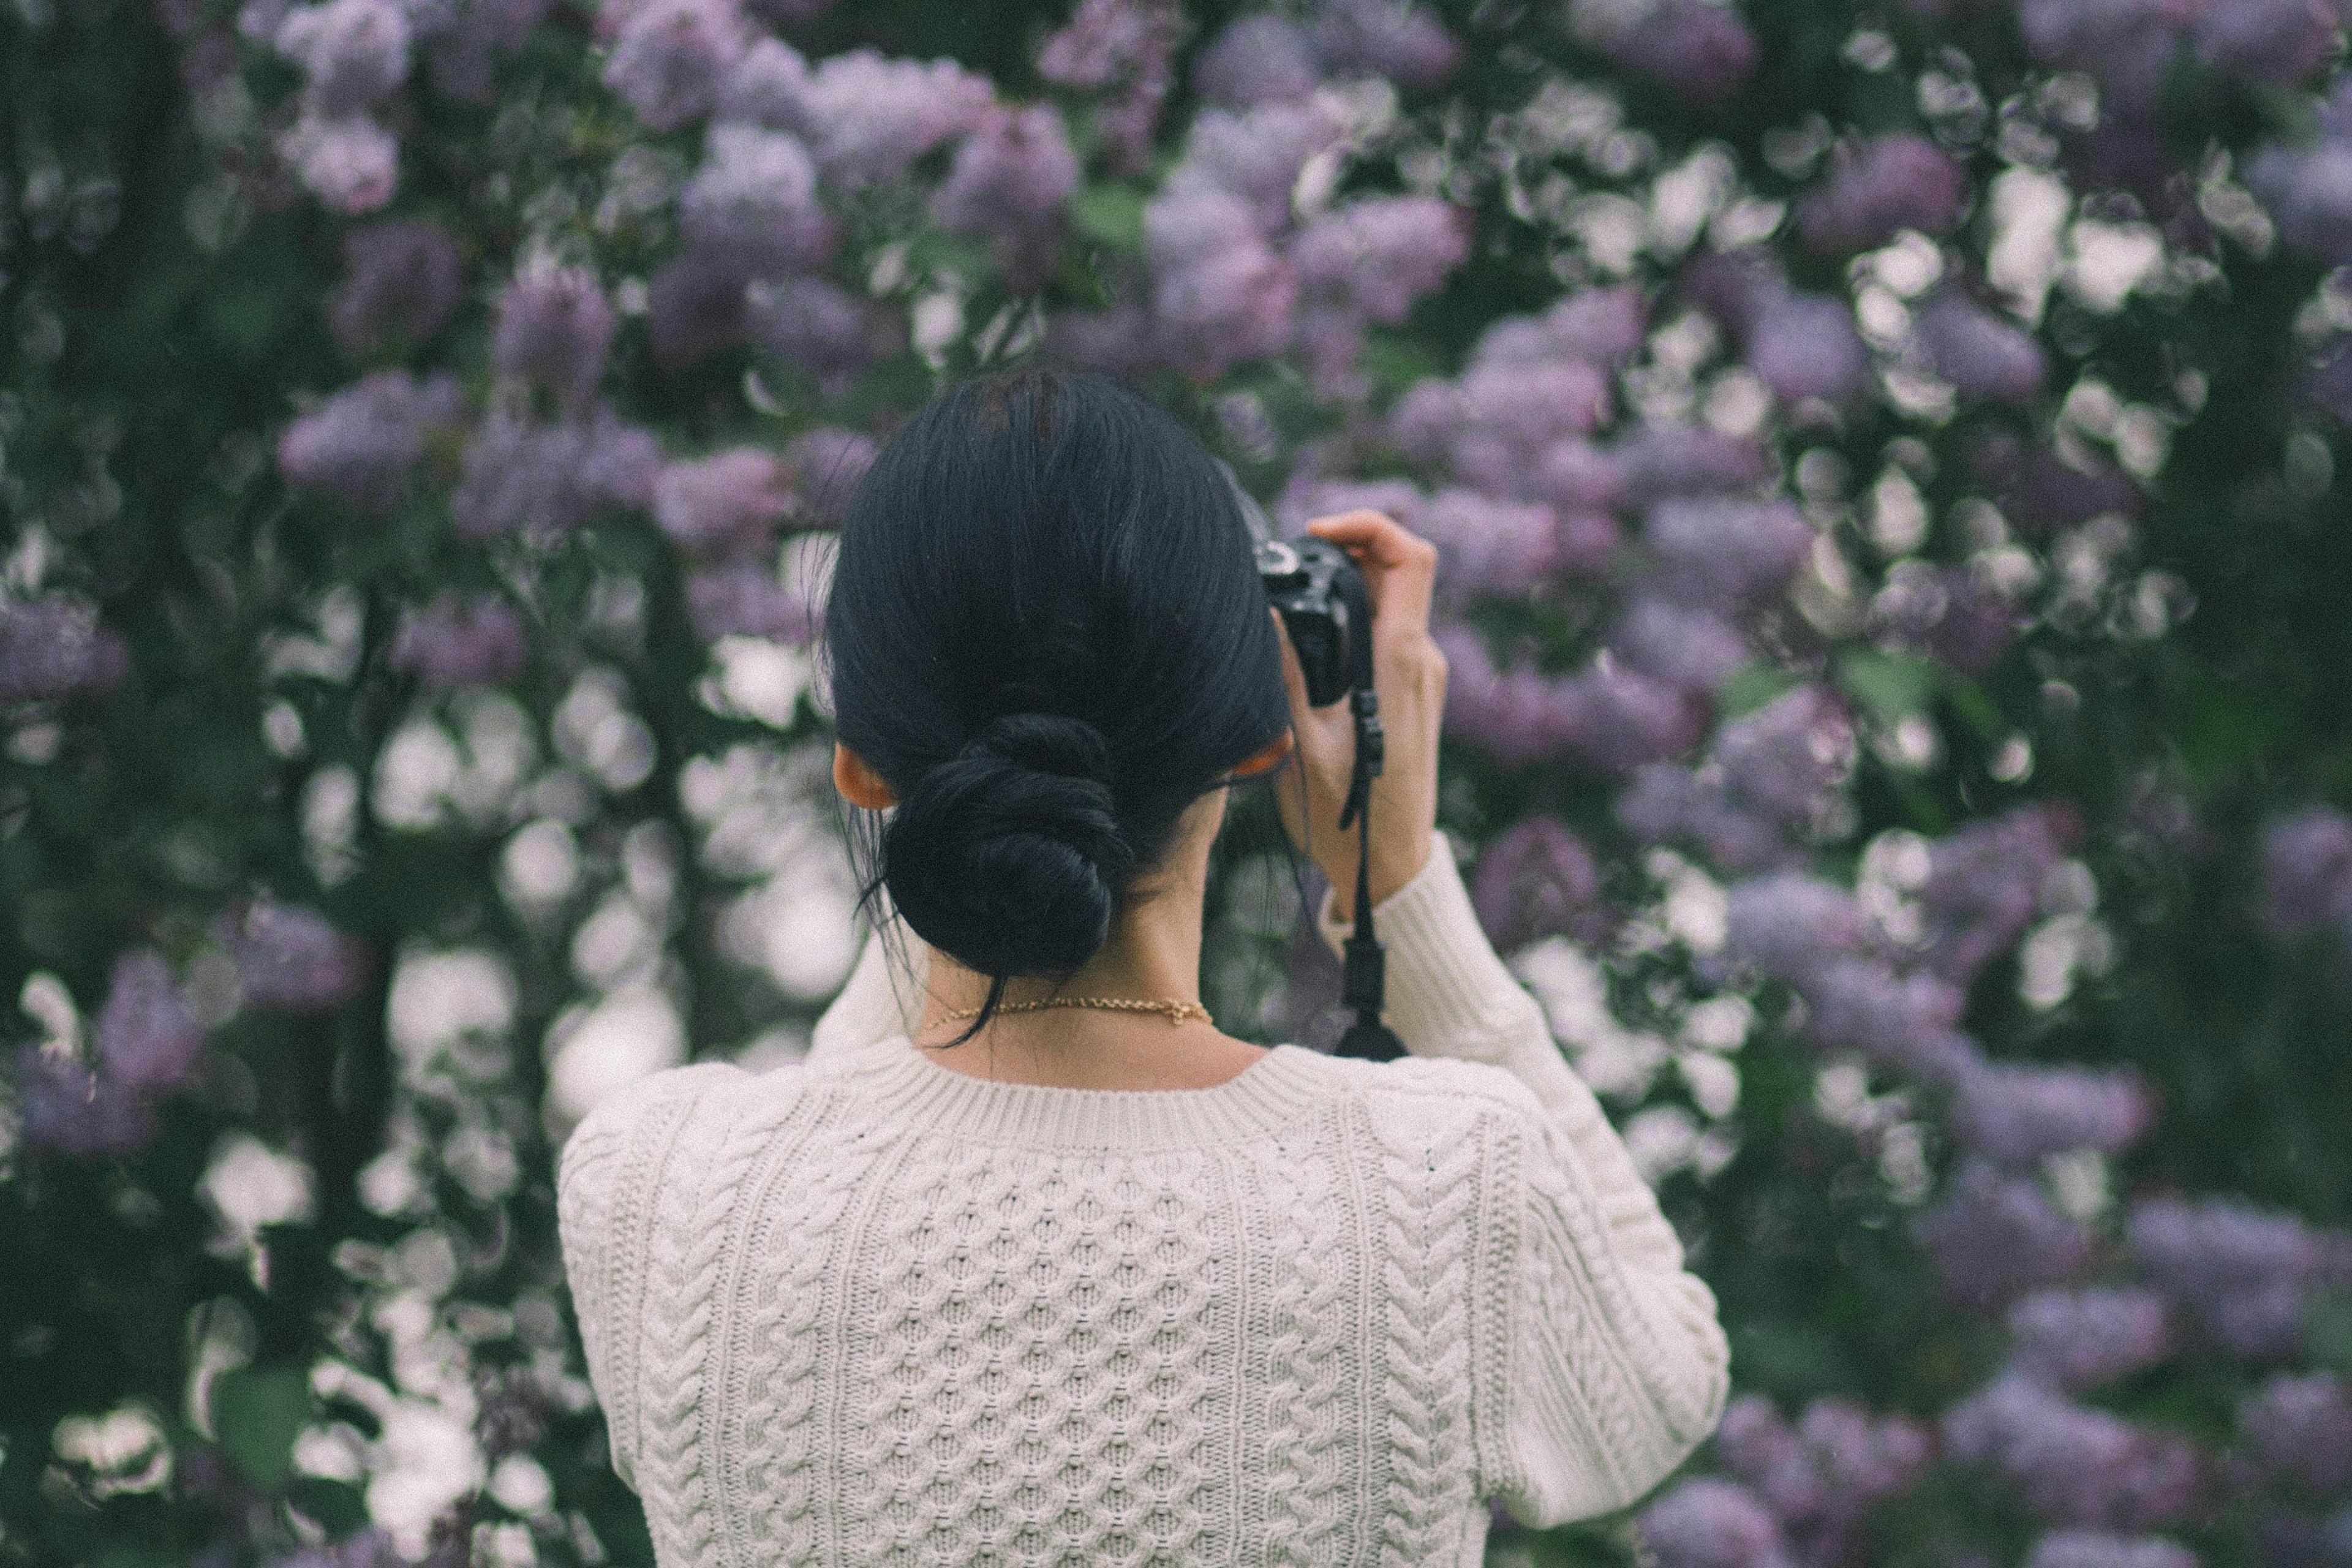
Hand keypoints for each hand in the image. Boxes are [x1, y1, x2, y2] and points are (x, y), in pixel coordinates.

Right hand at [1267, 510, 1446, 923]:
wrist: (1389, 864)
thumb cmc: (1345, 815)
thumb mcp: (1300, 743)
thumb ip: (1284, 672)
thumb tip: (1266, 611)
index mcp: (1398, 661)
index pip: (1409, 558)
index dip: (1367, 526)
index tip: (1317, 534)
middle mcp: (1420, 658)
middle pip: (1396, 569)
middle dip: (1345, 552)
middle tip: (1293, 567)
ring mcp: (1423, 674)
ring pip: (1391, 600)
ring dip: (1348, 587)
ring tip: (1295, 602)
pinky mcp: (1416, 690)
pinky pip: (1388, 631)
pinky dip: (1354, 618)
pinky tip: (1314, 644)